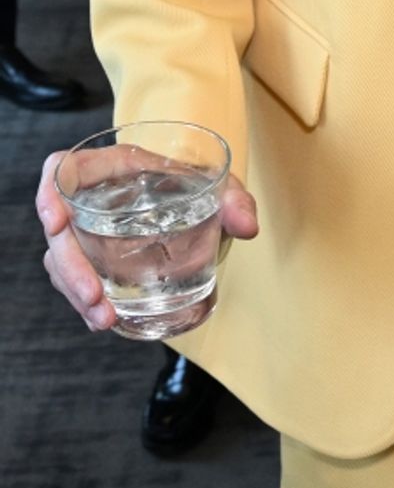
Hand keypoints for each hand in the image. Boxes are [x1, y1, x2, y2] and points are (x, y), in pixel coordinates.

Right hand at [36, 149, 258, 332]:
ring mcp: (89, 231)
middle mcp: (93, 199)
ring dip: (76, 292)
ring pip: (62, 261)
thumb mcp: (218, 186)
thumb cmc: (198, 185)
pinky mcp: (94, 259)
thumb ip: (235, 201)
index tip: (55, 223)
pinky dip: (86, 303)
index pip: (63, 169)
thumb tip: (249, 226)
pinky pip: (76, 280)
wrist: (197, 204)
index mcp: (114, 167)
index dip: (50, 193)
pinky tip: (106, 320)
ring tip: (105, 319)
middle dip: (71, 268)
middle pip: (60, 230)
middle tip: (96, 299)